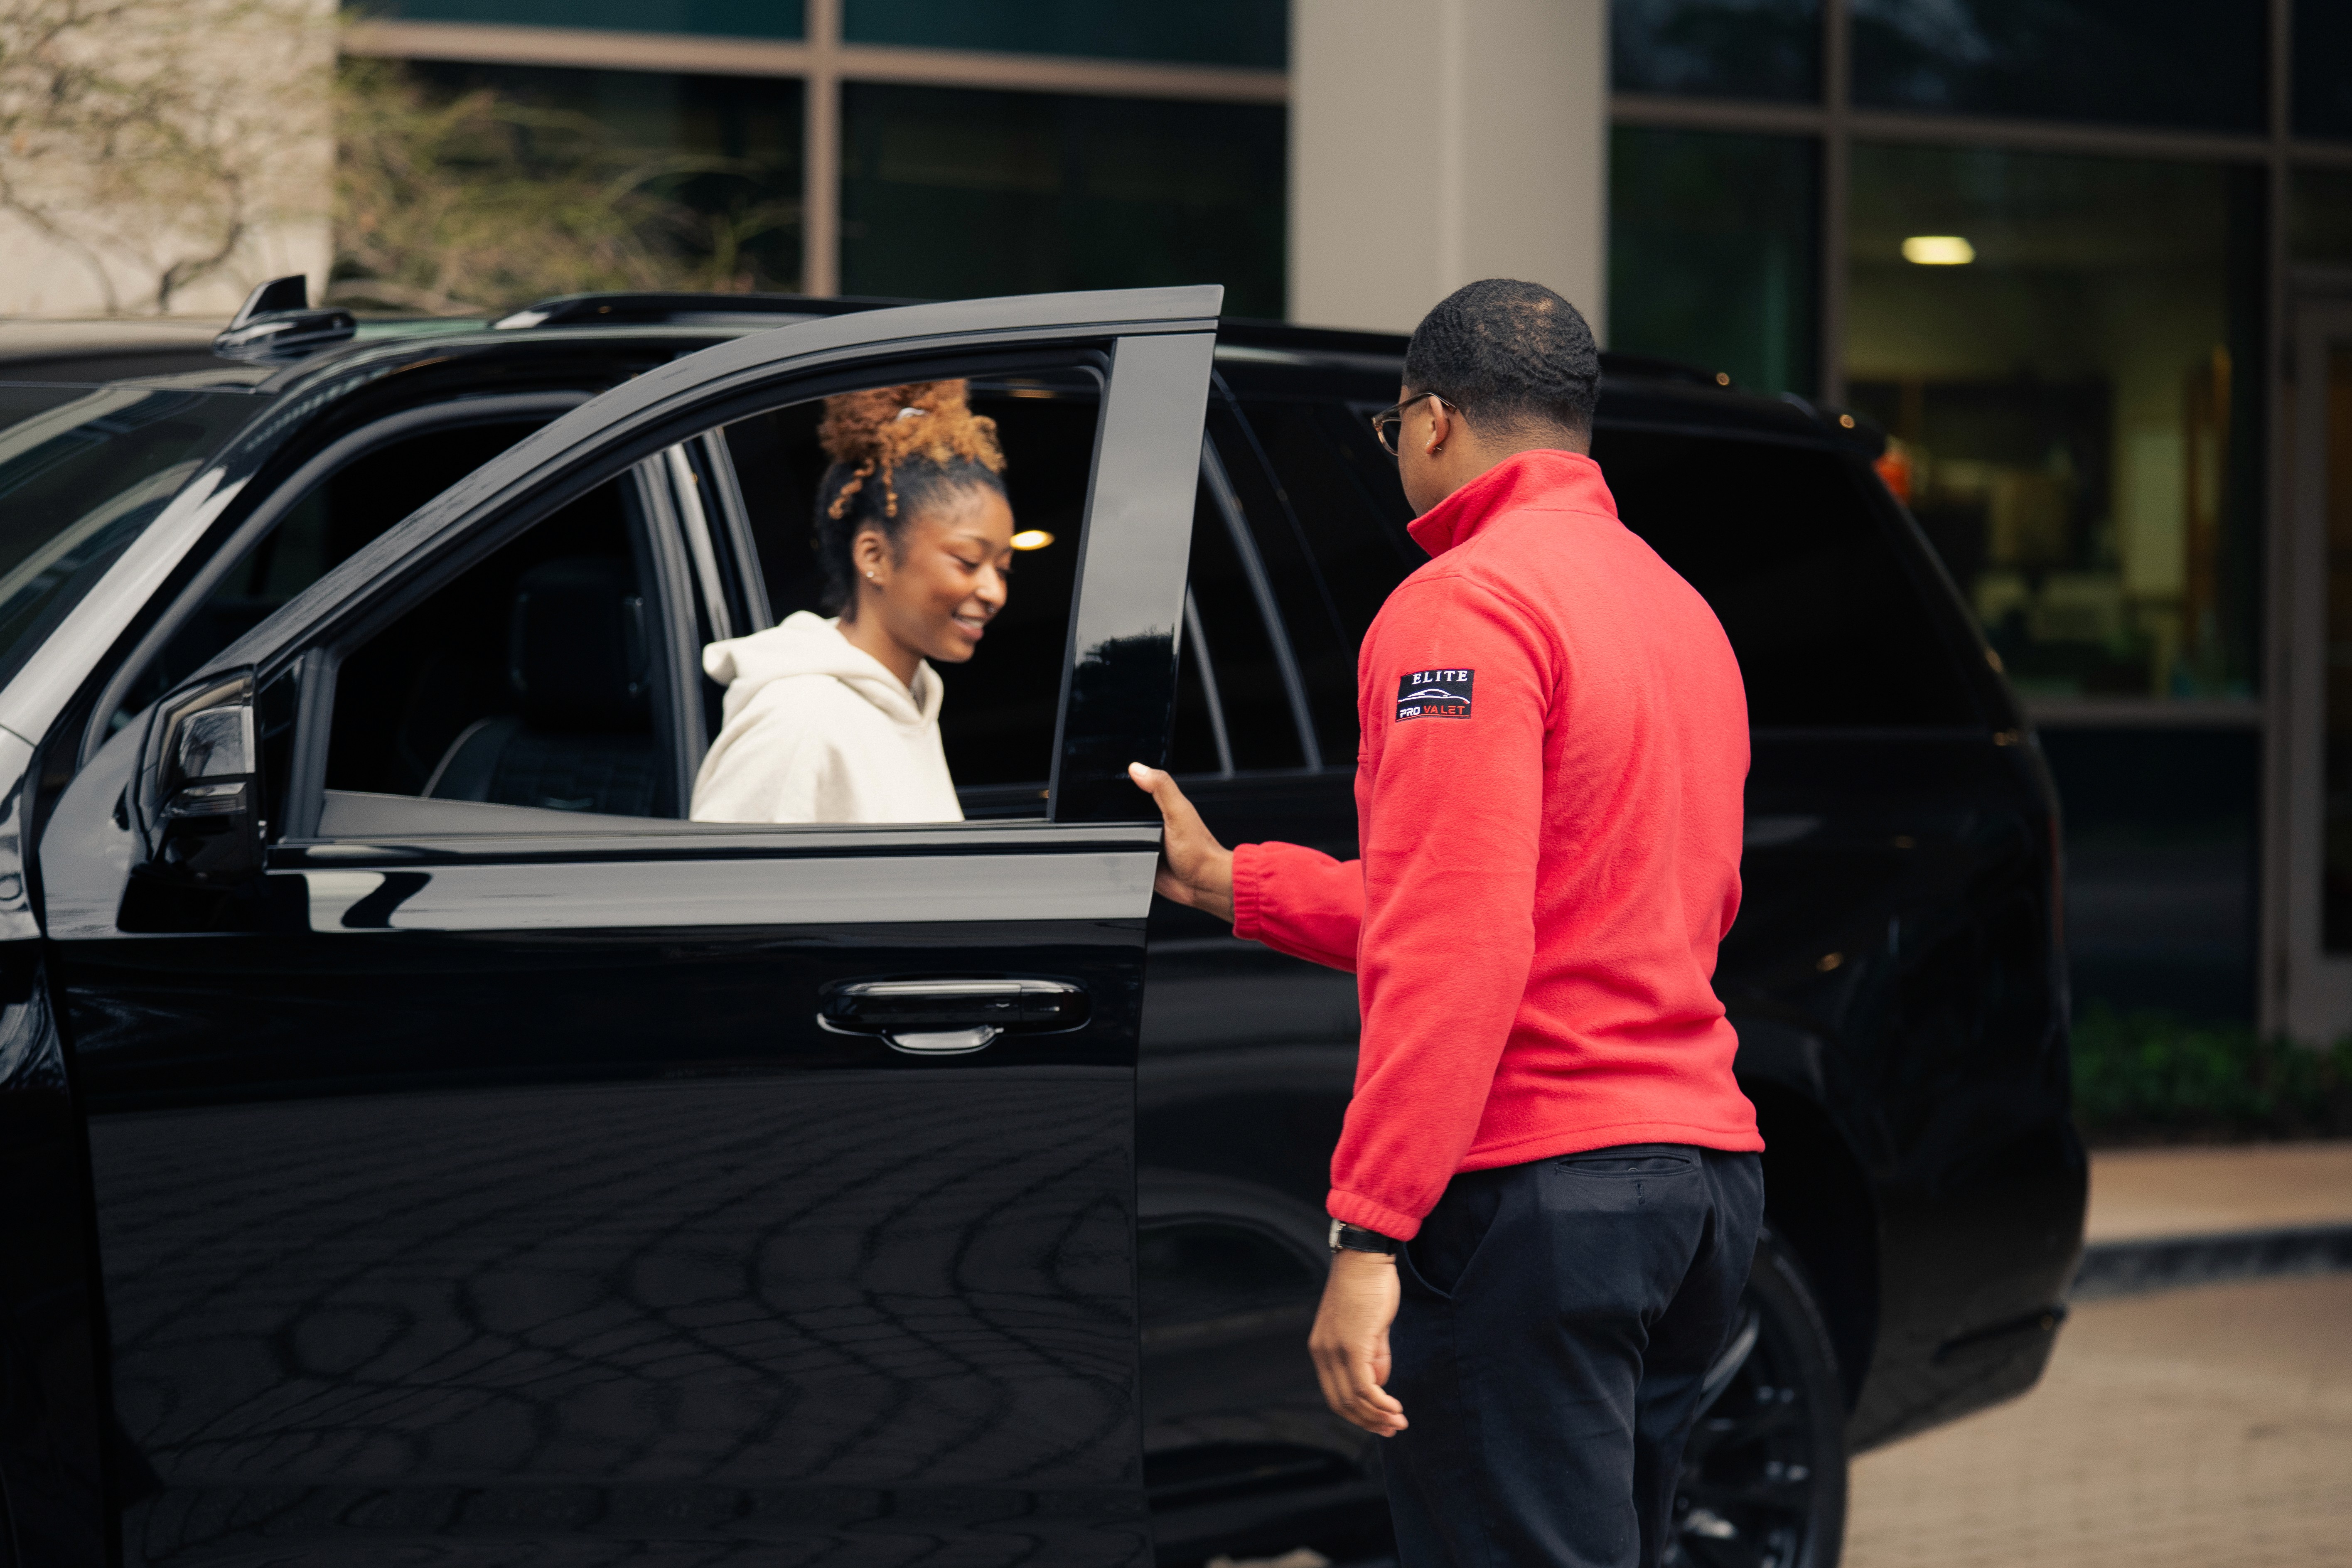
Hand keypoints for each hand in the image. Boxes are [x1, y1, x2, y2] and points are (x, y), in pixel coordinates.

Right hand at [1127, 762, 1234, 921]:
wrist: (1201, 885)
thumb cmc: (1199, 850)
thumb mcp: (1178, 812)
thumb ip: (1161, 788)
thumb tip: (1138, 768)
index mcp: (1162, 806)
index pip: (1137, 788)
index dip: (1123, 782)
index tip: (1109, 780)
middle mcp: (1153, 823)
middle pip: (1124, 812)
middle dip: (1114, 814)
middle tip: (1111, 817)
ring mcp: (1145, 843)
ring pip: (1120, 834)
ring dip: (1116, 837)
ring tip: (1122, 838)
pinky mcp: (1140, 860)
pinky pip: (1121, 856)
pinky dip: (1118, 855)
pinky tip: (1123, 854)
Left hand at [1308, 1248, 1406, 1435]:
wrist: (1364, 1258)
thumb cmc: (1369, 1288)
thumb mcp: (1369, 1328)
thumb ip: (1373, 1356)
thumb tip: (1379, 1383)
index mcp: (1321, 1350)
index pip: (1335, 1394)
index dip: (1358, 1414)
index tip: (1380, 1422)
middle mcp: (1323, 1353)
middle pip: (1341, 1403)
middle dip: (1368, 1422)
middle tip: (1392, 1429)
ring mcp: (1335, 1350)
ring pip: (1354, 1399)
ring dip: (1377, 1416)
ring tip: (1399, 1422)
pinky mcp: (1352, 1345)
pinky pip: (1365, 1386)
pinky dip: (1381, 1403)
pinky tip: (1395, 1408)